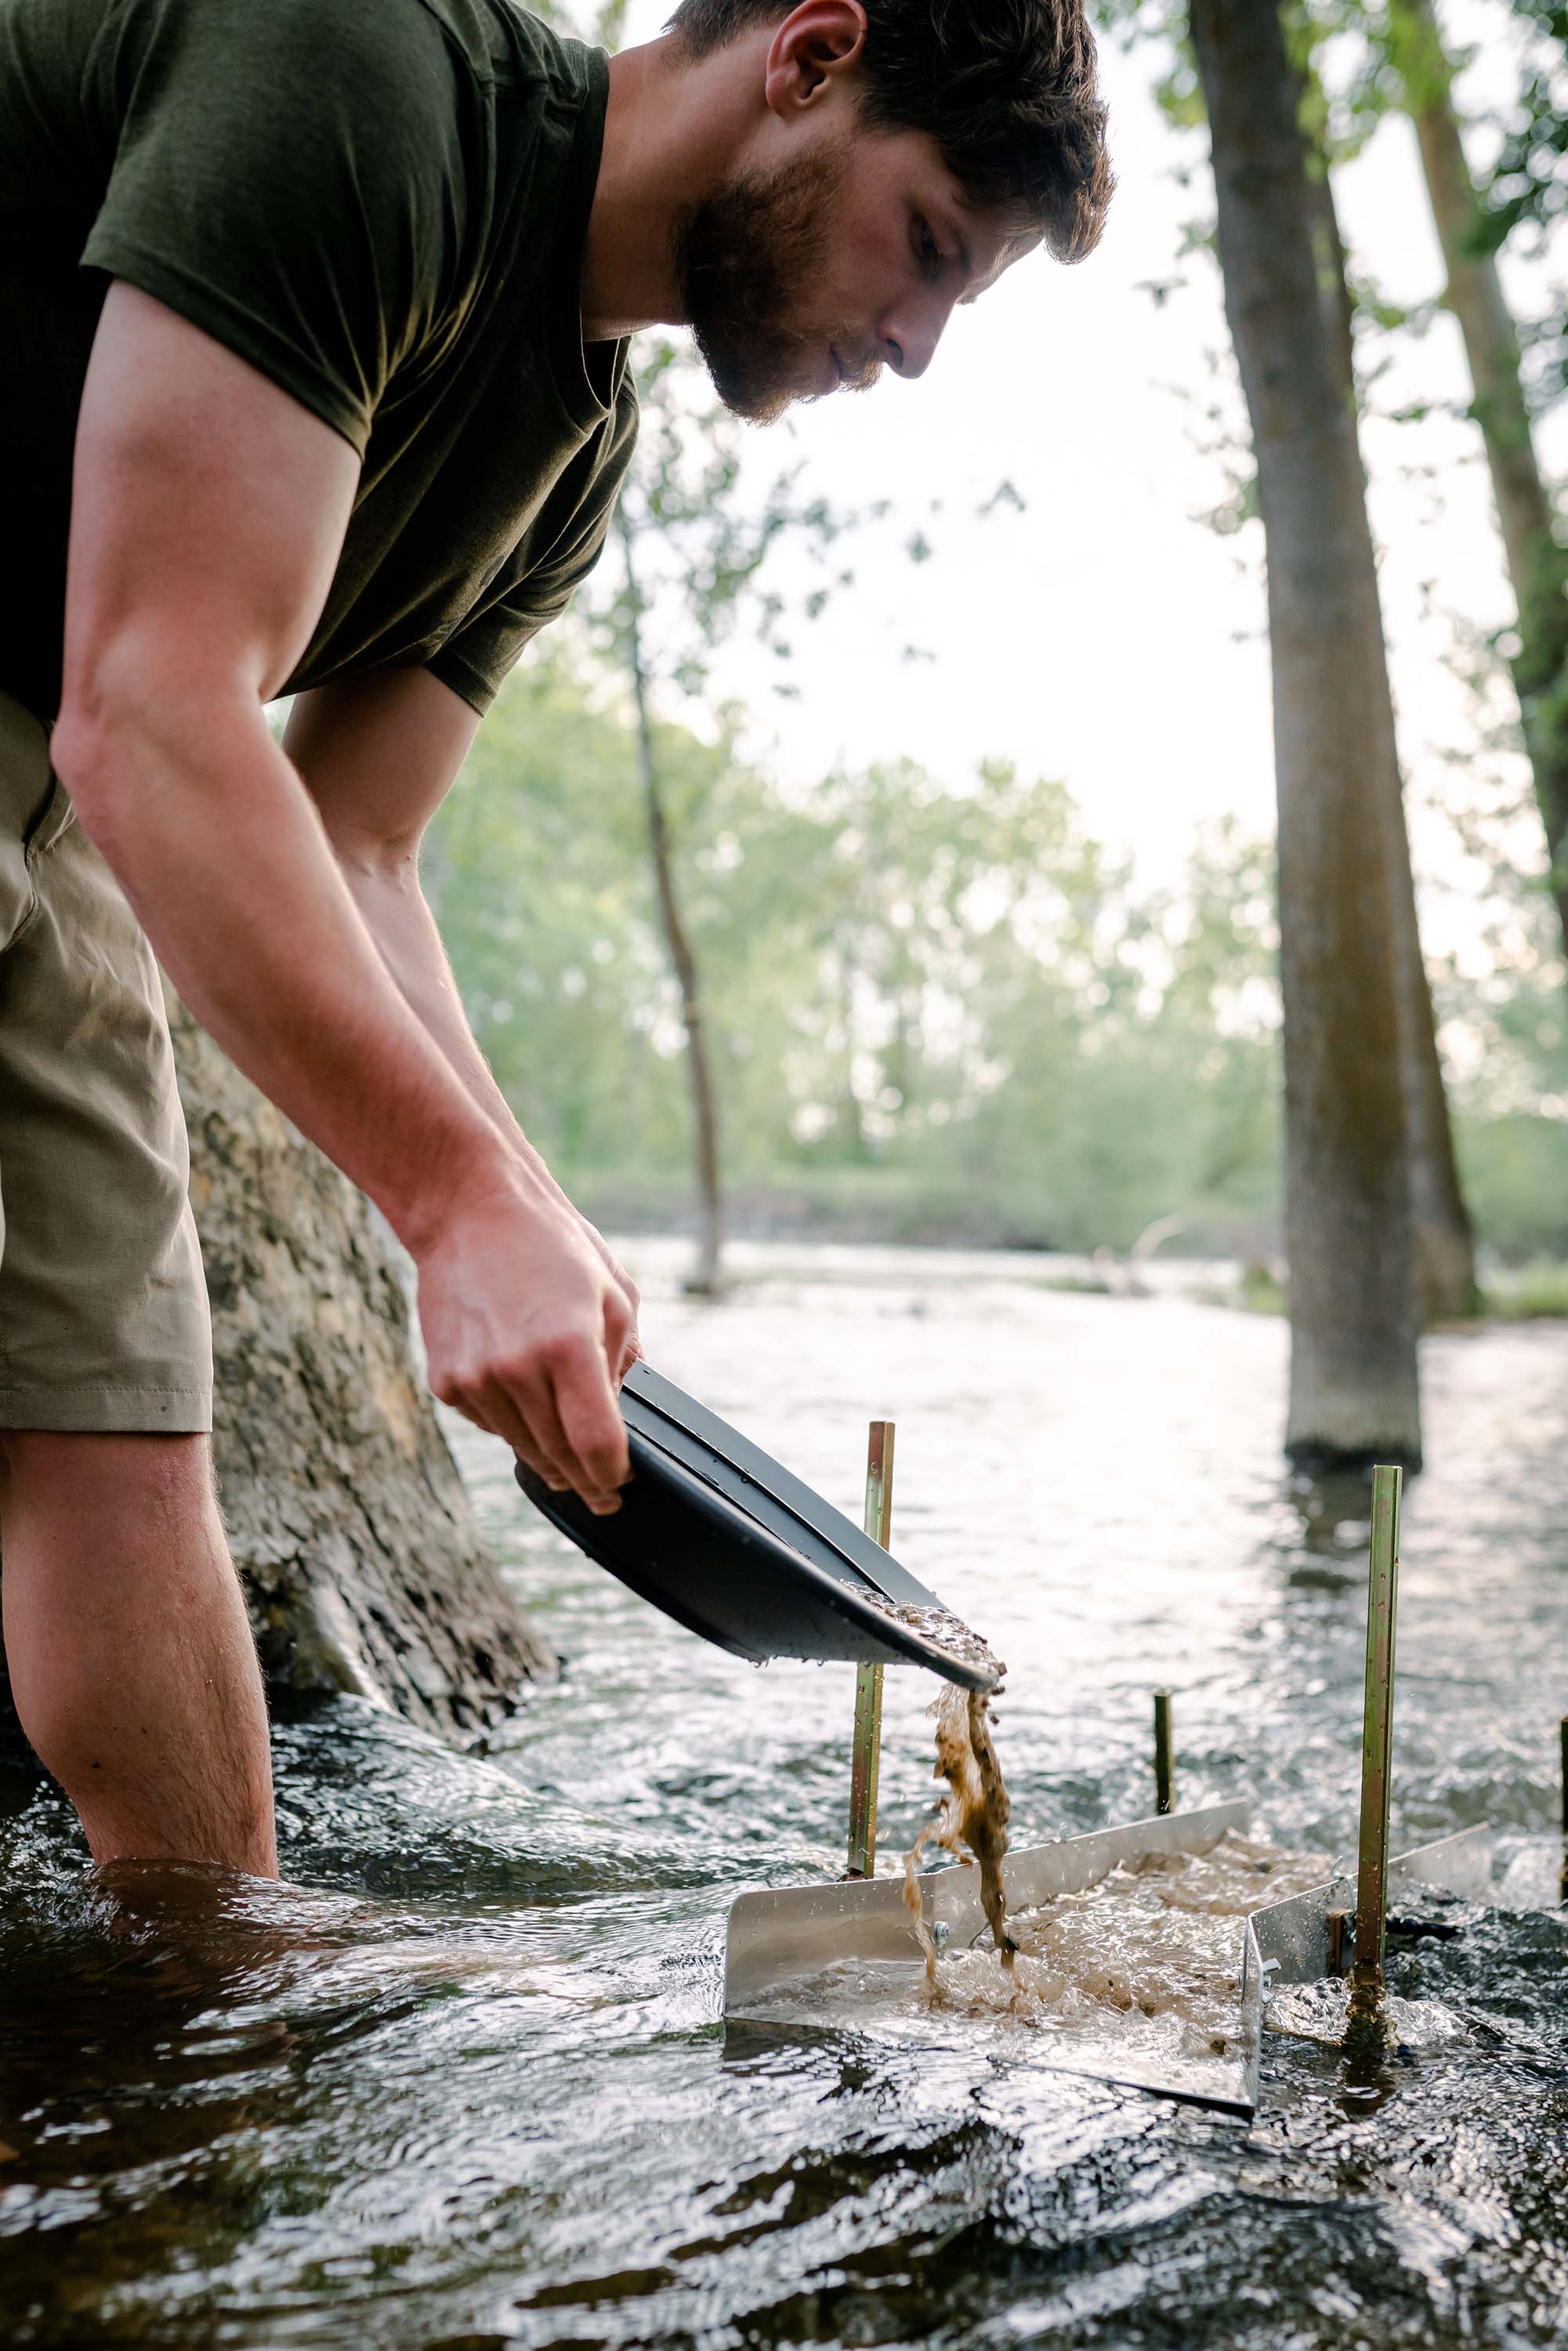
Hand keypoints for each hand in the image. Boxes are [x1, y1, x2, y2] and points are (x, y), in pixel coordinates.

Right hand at [414, 1171, 632, 1512]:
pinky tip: (525, 1407)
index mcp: (568, 1346)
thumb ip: (626, 1360)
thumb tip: (628, 1412)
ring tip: (569, 1467)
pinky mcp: (446, 1381)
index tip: (621, 1485)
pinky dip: (512, 1426)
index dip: (612, 1475)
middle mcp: (518, 1369)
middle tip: (603, 1497)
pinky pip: (489, 1425)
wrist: (469, 1212)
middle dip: (586, 1482)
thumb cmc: (553, 1246)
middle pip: (559, 1456)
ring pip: (523, 1447)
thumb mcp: (614, 1293)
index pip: (595, 1442)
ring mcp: (476, 1379)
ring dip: (550, 1461)